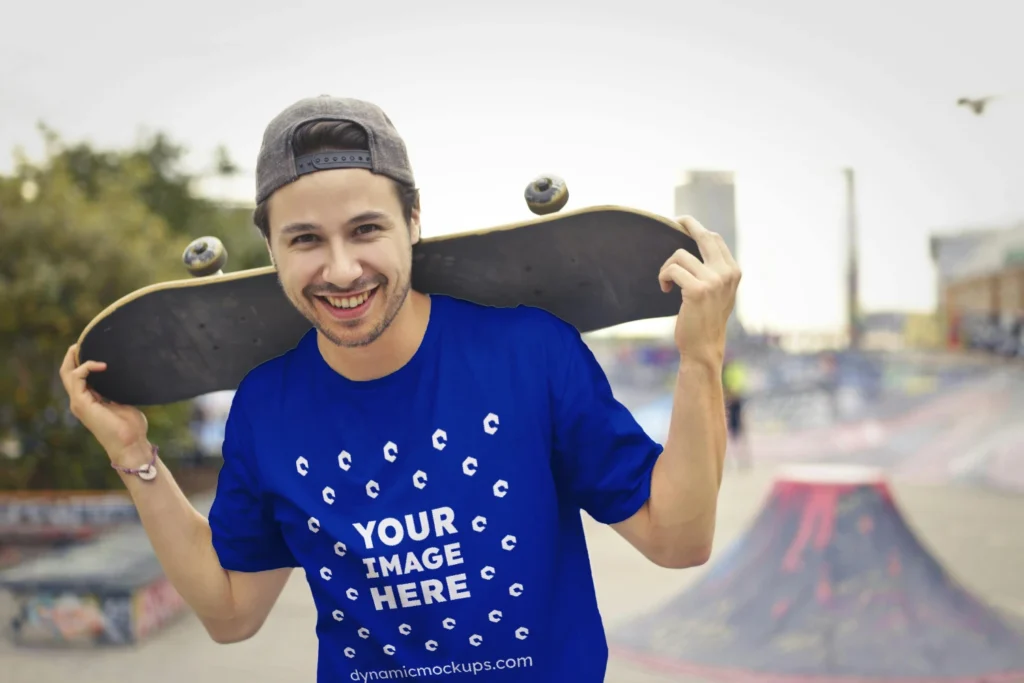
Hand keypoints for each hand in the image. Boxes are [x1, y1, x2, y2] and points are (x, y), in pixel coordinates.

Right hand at [60, 344, 149, 463]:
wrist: (130, 444)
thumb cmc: (131, 427)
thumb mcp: (124, 403)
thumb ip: (118, 391)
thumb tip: (125, 376)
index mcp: (89, 401)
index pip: (77, 378)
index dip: (81, 362)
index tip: (92, 348)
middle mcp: (80, 401)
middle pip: (67, 374)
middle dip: (72, 356)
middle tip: (80, 342)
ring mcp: (79, 402)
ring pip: (67, 374)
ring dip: (74, 358)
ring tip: (83, 346)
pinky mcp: (82, 403)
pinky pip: (77, 378)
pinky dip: (87, 367)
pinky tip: (102, 365)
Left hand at [658, 216, 740, 362]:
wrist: (703, 347)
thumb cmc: (706, 320)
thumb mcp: (719, 293)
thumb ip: (715, 271)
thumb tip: (700, 245)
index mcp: (733, 271)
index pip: (714, 239)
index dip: (697, 229)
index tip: (684, 225)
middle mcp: (727, 273)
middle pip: (704, 236)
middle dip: (687, 224)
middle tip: (675, 221)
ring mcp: (714, 280)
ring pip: (680, 255)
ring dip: (667, 267)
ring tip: (667, 282)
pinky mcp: (697, 289)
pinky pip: (672, 270)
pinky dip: (664, 277)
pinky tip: (665, 289)